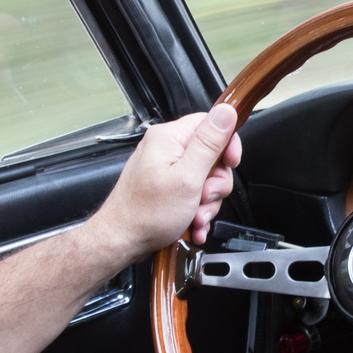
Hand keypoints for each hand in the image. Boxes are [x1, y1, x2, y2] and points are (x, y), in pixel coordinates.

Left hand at [89, 104, 242, 262]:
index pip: (210, 124)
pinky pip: (192, 192)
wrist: (121, 241)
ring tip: (195, 216)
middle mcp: (165, 149)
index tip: (230, 164)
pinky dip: (196, 209)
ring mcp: (164, 168)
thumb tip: (227, 111)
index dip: (226, 144)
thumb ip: (209, 144)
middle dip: (215, 183)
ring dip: (206, 202)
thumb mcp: (188, 177)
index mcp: (169, 138)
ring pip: (204, 178)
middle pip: (211, 155)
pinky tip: (192, 223)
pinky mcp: (165, 186)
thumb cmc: (146, 213)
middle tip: (204, 197)